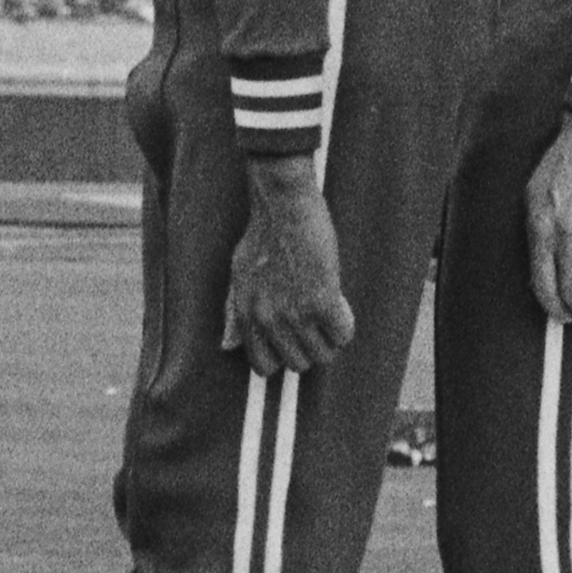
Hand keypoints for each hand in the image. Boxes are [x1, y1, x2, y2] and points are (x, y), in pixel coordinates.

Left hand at [225, 158, 354, 374]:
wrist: (283, 206)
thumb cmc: (262, 235)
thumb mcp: (238, 275)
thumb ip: (233, 314)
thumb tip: (226, 345)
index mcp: (246, 316)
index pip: (263, 366)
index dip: (282, 355)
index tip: (292, 339)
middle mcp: (269, 320)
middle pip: (299, 364)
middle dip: (310, 345)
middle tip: (314, 319)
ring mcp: (296, 313)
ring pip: (323, 355)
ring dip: (329, 336)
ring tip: (328, 309)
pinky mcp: (322, 301)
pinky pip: (343, 335)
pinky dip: (345, 323)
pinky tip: (339, 302)